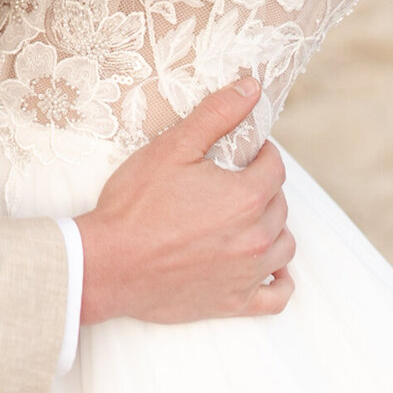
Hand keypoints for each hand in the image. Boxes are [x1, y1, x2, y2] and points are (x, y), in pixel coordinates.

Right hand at [76, 78, 294, 325]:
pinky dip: (279, 280)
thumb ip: (217, 114)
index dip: (261, 153)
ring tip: (246, 216)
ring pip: (284, 246)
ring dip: (272, 227)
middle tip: (234, 180)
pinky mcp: (233, 304)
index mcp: (245, 197)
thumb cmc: (136, 204)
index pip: (275, 167)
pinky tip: (268, 267)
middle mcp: (255, 238)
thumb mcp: (174, 147)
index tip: (244, 151)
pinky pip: (277, 297)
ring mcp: (246, 274)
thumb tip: (252, 89)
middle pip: (280, 204)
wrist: (108, 264)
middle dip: (263, 186)